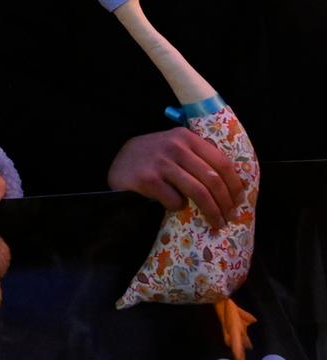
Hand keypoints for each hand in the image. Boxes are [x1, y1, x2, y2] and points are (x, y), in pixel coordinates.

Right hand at [107, 129, 243, 229]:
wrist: (120, 162)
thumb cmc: (154, 158)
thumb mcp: (175, 147)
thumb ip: (197, 155)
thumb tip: (231, 179)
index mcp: (186, 137)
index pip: (221, 162)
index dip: (234, 184)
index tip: (239, 200)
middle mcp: (174, 146)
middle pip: (212, 179)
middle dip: (225, 202)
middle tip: (229, 216)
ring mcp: (160, 162)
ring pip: (198, 192)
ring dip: (211, 211)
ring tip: (216, 222)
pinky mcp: (148, 180)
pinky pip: (175, 201)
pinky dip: (179, 207)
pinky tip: (175, 207)